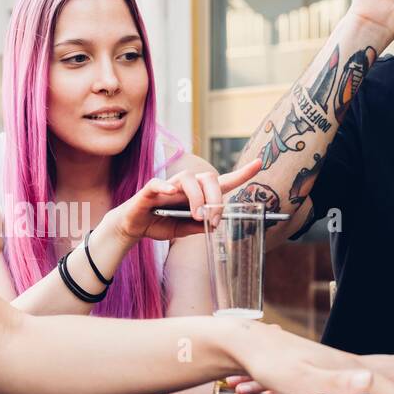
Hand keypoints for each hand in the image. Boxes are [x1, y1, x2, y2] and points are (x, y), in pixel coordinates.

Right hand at [109, 158, 262, 242]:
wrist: (133, 227)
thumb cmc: (160, 224)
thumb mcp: (184, 229)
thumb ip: (200, 226)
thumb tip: (215, 224)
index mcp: (196, 194)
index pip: (222, 181)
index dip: (242, 173)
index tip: (259, 164)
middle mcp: (185, 186)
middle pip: (209, 178)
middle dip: (216, 198)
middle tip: (212, 219)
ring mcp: (168, 186)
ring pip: (189, 179)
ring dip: (197, 198)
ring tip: (196, 216)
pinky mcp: (150, 190)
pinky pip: (159, 183)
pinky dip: (166, 187)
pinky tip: (171, 194)